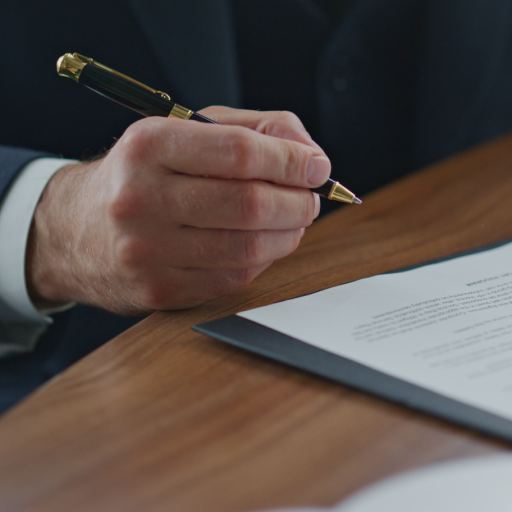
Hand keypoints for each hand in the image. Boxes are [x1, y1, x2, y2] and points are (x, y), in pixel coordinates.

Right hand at [27, 106, 330, 313]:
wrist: (77, 231)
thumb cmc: (142, 176)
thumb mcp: (184, 133)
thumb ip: (252, 130)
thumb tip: (309, 156)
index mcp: (148, 146)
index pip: (240, 153)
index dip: (291, 161)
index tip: (316, 167)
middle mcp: (141, 199)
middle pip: (250, 203)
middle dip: (298, 202)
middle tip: (310, 198)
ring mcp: (148, 251)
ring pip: (249, 247)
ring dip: (288, 234)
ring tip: (293, 221)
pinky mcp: (159, 290)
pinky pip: (234, 278)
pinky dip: (263, 260)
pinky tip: (263, 244)